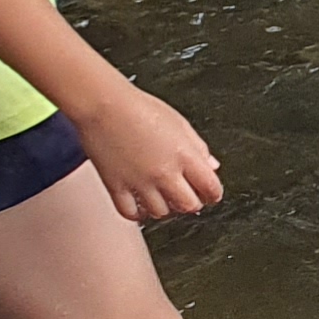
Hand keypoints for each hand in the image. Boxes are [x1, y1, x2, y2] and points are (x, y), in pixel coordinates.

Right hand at [73, 77, 222, 220]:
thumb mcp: (180, 124)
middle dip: (191, 202)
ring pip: (160, 212)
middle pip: (188, 205)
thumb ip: (198, 148)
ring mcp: (140, 181)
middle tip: (187, 195)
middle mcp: (164, 172)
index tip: (210, 194)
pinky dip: (137, 213)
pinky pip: (129, 212)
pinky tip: (140, 204)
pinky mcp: (116, 185)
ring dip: (164, 208)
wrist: (104, 105)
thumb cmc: (140, 108)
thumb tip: (211, 166)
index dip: (213, 194)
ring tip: (162, 198)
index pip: (211, 187)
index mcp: (185, 155)